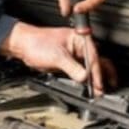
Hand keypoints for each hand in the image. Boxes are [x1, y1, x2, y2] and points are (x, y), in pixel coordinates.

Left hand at [0, 22, 116, 93]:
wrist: (23, 46)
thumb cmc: (36, 43)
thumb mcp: (56, 56)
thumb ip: (71, 67)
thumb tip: (84, 77)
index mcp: (80, 38)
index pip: (93, 57)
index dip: (97, 72)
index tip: (99, 84)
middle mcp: (80, 46)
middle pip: (98, 61)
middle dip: (102, 76)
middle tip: (106, 89)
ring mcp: (76, 55)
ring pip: (91, 68)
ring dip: (95, 79)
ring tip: (100, 91)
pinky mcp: (70, 63)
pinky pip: (82, 72)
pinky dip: (87, 80)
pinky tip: (90, 87)